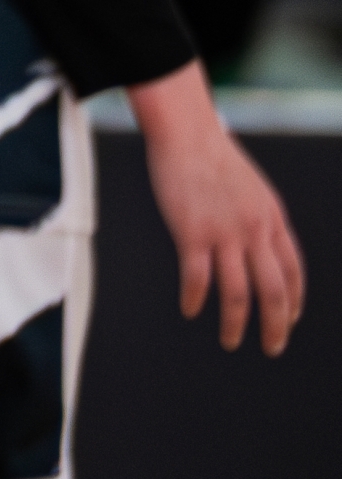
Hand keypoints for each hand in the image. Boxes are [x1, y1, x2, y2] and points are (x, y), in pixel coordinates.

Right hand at [129, 60, 303, 355]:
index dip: (293, 301)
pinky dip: (195, 300)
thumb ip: (258, 215)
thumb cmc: (212, 153)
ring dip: (235, 325)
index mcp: (272, 217)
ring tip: (230, 340)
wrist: (186, 131)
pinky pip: (197, 279)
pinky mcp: (192, 233)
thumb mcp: (252, 186)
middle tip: (272, 347)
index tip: (288, 319)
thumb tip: (258, 241)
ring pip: (238, 295)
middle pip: (273, 291)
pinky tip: (190, 308)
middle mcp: (254, 229)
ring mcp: (224, 233)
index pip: (292, 271)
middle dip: (276, 326)